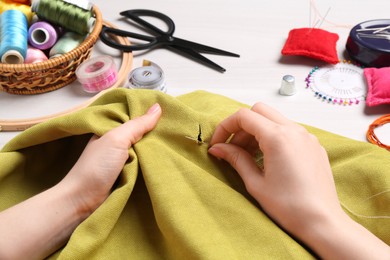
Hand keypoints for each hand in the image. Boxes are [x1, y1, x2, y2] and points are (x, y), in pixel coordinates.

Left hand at [0, 103, 161, 259]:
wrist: (83, 201)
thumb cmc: (97, 166)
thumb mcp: (117, 139)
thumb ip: (137, 125)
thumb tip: (158, 107)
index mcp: (110, 130)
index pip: (133, 117)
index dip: (149, 115)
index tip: (170, 112)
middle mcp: (116, 143)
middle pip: (140, 134)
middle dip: (155, 133)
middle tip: (176, 130)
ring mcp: (121, 160)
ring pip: (144, 150)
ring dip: (155, 150)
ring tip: (176, 143)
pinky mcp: (127, 175)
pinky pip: (143, 165)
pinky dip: (152, 164)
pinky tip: (166, 160)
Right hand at [208, 102, 389, 258]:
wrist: (322, 222)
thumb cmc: (290, 207)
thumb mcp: (256, 183)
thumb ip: (236, 159)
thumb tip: (218, 148)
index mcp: (278, 138)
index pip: (244, 116)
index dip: (225, 127)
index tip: (218, 143)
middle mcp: (295, 131)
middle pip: (259, 111)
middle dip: (241, 126)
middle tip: (232, 148)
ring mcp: (307, 137)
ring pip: (274, 119)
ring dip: (256, 131)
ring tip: (248, 156)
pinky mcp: (314, 146)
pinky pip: (288, 130)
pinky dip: (272, 137)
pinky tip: (267, 159)